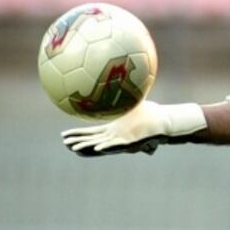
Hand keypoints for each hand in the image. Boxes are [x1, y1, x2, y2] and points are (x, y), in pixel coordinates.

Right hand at [62, 101, 207, 156]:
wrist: (165, 121)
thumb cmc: (151, 114)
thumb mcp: (133, 104)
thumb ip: (124, 96)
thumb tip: (117, 81)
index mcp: (115, 130)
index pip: (93, 134)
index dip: (79, 135)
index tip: (64, 136)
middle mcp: (117, 138)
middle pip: (93, 142)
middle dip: (79, 143)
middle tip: (64, 144)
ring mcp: (124, 141)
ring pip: (102, 146)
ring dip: (89, 148)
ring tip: (75, 148)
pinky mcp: (134, 143)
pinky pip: (118, 146)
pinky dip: (108, 147)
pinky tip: (98, 148)